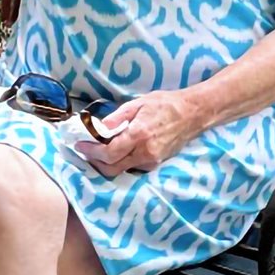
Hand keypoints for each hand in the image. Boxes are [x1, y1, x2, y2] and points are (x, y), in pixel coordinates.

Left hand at [74, 89, 207, 176]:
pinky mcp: (156, 164)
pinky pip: (132, 168)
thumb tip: (97, 127)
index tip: (80, 145)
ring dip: (106, 163)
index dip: (91, 152)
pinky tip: (117, 151)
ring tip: (99, 149)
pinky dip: (120, 162)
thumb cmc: (165, 104)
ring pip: (121, 170)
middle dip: (95, 162)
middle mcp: (145, 153)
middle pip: (111, 168)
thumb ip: (117, 117)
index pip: (109, 153)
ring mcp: (152, 161)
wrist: (193, 114)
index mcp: (139, 135)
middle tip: (86, 150)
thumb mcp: (138, 103)